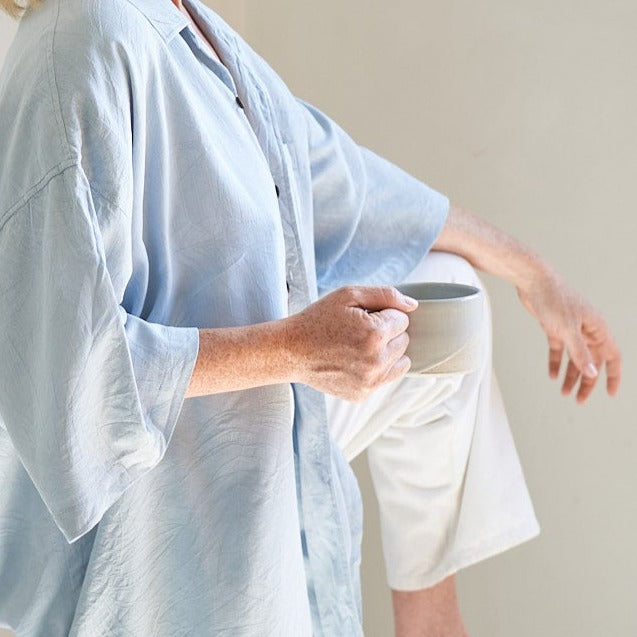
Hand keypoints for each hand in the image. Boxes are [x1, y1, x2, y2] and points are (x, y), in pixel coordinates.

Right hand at [287, 286, 416, 401]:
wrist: (292, 351)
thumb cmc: (318, 320)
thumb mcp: (348, 295)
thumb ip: (385, 295)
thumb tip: (413, 306)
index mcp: (375, 334)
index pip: (402, 320)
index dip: (383, 314)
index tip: (362, 317)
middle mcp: (376, 361)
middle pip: (404, 341)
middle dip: (387, 333)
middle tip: (359, 331)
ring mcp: (370, 381)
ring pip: (400, 361)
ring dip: (386, 352)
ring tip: (359, 346)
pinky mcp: (363, 394)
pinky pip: (386, 378)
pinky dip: (376, 369)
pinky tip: (354, 361)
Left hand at [516, 265, 621, 402]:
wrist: (532, 281)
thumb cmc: (554, 298)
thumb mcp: (567, 330)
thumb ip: (580, 353)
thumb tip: (592, 372)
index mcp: (597, 328)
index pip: (612, 356)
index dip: (613, 376)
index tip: (609, 393)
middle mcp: (587, 329)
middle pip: (592, 361)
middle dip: (587, 381)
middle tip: (578, 398)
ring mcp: (571, 329)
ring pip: (575, 357)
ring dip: (570, 375)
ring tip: (564, 392)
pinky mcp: (555, 327)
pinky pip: (559, 350)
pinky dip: (556, 362)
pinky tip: (553, 375)